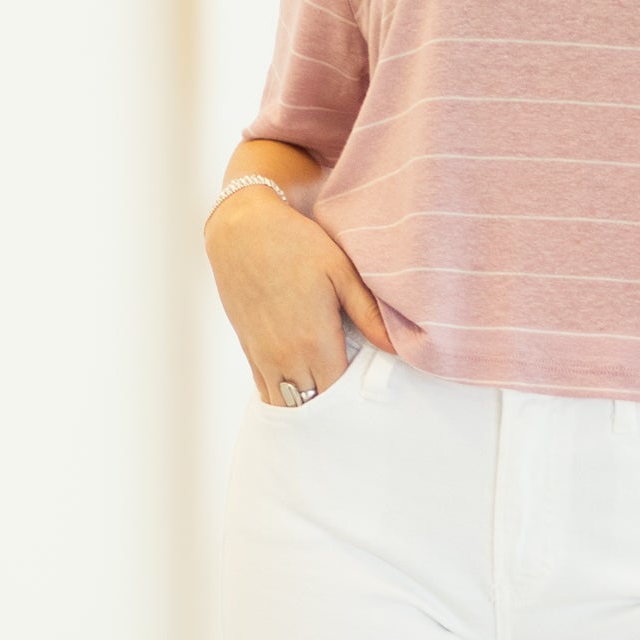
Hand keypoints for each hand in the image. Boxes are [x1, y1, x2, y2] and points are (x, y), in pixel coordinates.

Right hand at [204, 187, 393, 404]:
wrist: (241, 230)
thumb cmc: (296, 244)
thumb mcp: (341, 272)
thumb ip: (369, 315)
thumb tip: (397, 349)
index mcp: (315, 341)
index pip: (340, 395)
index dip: (356, 400)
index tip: (370, 394)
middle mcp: (287, 357)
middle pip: (315, 406)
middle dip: (334, 408)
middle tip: (355, 402)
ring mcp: (265, 357)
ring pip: (287, 405)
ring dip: (307, 407)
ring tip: (329, 402)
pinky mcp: (249, 351)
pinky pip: (267, 391)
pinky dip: (285, 396)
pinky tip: (301, 390)